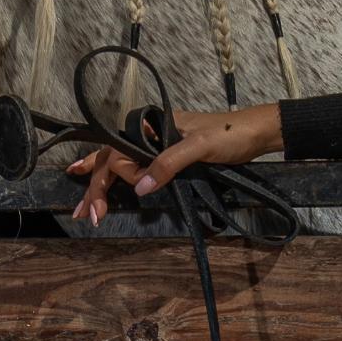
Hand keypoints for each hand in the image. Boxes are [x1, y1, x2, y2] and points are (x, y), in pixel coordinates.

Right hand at [67, 99, 285, 223]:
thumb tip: (139, 188)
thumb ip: (168, 163)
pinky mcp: (169, 159)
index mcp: (151, 125)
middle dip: (96, 186)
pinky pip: (136, 169)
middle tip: (84, 215)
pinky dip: (118, 181)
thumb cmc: (230, 135)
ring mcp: (157, 147)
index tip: (131, 193)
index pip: (120, 153)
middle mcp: (149, 134)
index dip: (117, 175)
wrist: (257, 133)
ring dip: (100, 186)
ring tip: (85, 209)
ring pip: (119, 165)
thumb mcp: (199, 147)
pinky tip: (102, 188)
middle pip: (112, 160)